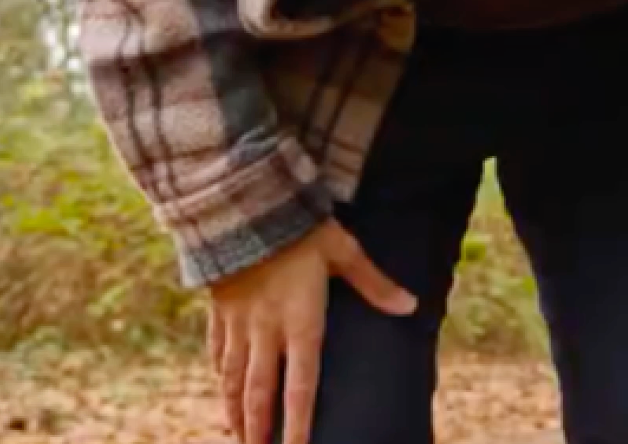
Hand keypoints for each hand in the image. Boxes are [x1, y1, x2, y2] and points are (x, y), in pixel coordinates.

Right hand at [204, 219, 415, 443]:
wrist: (243, 206)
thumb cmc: (301, 229)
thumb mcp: (343, 252)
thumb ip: (374, 284)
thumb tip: (410, 306)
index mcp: (299, 322)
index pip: (300, 385)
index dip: (298, 422)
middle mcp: (265, 331)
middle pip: (260, 391)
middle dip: (259, 428)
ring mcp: (238, 323)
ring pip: (233, 377)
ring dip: (234, 410)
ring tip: (237, 437)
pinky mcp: (219, 309)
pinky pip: (217, 349)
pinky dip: (219, 373)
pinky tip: (221, 387)